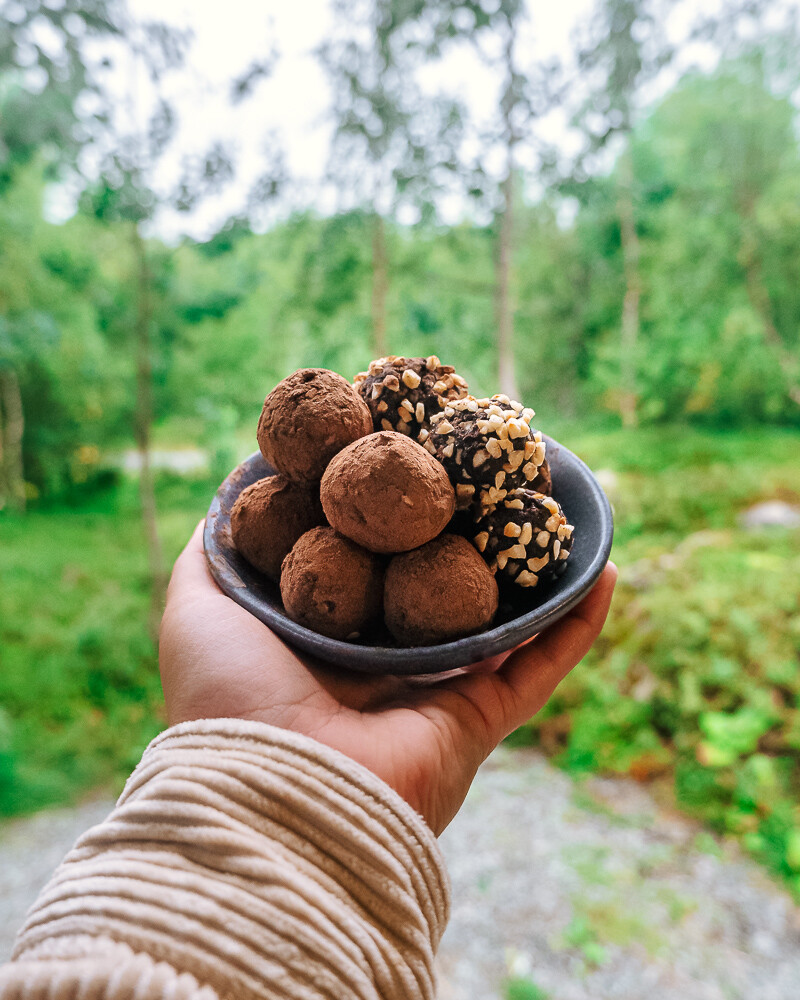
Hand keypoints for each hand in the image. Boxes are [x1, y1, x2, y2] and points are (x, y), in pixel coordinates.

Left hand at [159, 522, 615, 834]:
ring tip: (561, 513)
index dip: (398, 514)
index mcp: (324, 636)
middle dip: (473, 536)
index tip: (421, 460)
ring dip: (536, 573)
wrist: (273, 792)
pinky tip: (605, 569)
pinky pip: (542, 667)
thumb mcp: (197, 606)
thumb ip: (213, 553)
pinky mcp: (479, 722)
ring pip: (501, 622)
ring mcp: (436, 692)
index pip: (374, 562)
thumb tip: (232, 495)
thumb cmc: (228, 696)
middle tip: (499, 478)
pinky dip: (578, 624)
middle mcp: (383, 663)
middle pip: (443, 586)